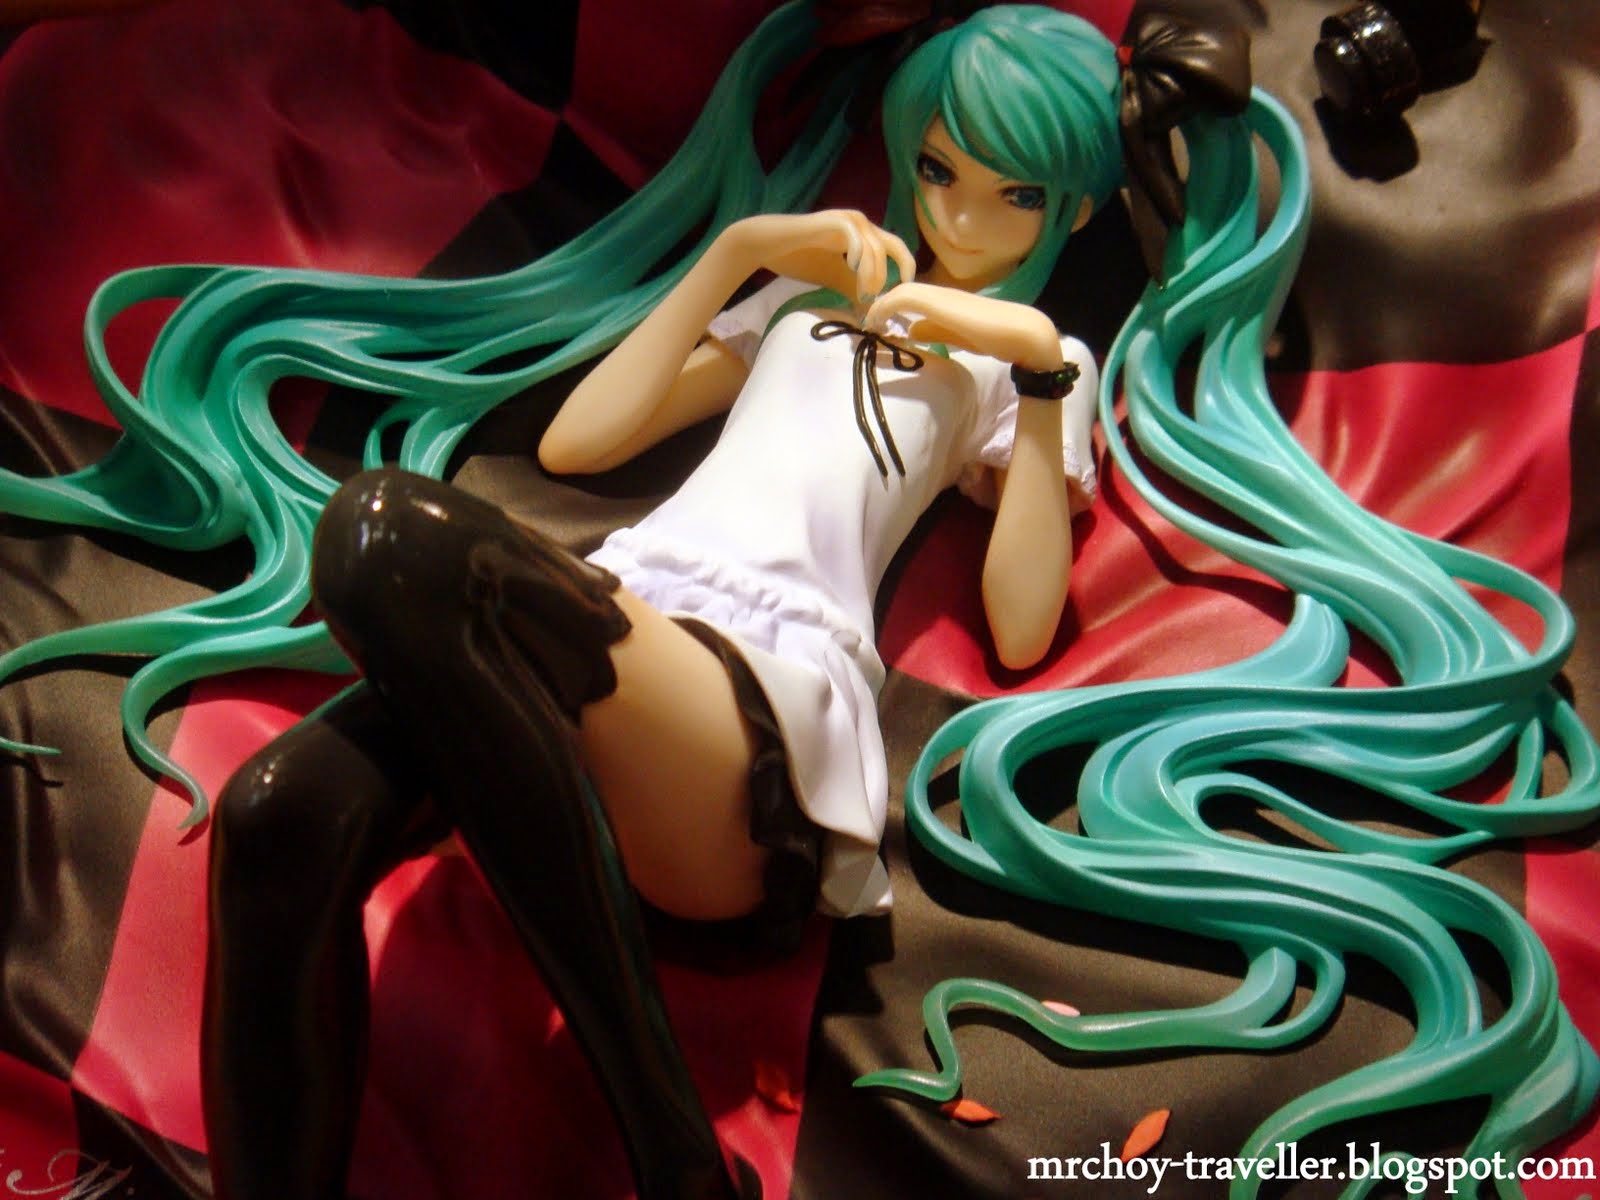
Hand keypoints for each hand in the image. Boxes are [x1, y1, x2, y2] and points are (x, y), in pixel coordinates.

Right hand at [722, 210, 914, 303]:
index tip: (901, 294)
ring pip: (875, 247)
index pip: (896, 249)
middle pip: (893, 246)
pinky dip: (858, 253)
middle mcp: (861, 224)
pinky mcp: (832, 220)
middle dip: (890, 276)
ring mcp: (847, 220)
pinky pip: (854, 235)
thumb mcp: (836, 279)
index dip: (905, 269)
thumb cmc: (801, 259)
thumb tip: (875, 312)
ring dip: (872, 274)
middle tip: (880, 300)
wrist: (768, 245)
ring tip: (861, 294)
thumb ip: (857, 290)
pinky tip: (850, 266)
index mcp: (864, 236)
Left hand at [864, 283, 1061, 368]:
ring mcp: (940, 295)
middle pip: (902, 290)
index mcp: (947, 301)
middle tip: (867, 323)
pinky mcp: (939, 302)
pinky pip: (904, 298)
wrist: (1023, 332)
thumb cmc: (997, 336)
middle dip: (880, 305)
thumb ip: (934, 331)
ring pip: (901, 291)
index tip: (877, 324)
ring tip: (869, 324)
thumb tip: (910, 330)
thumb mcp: (957, 336)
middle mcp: (941, 293)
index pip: (912, 296)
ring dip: (880, 307)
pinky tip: (877, 324)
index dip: (890, 307)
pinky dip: (886, 308)